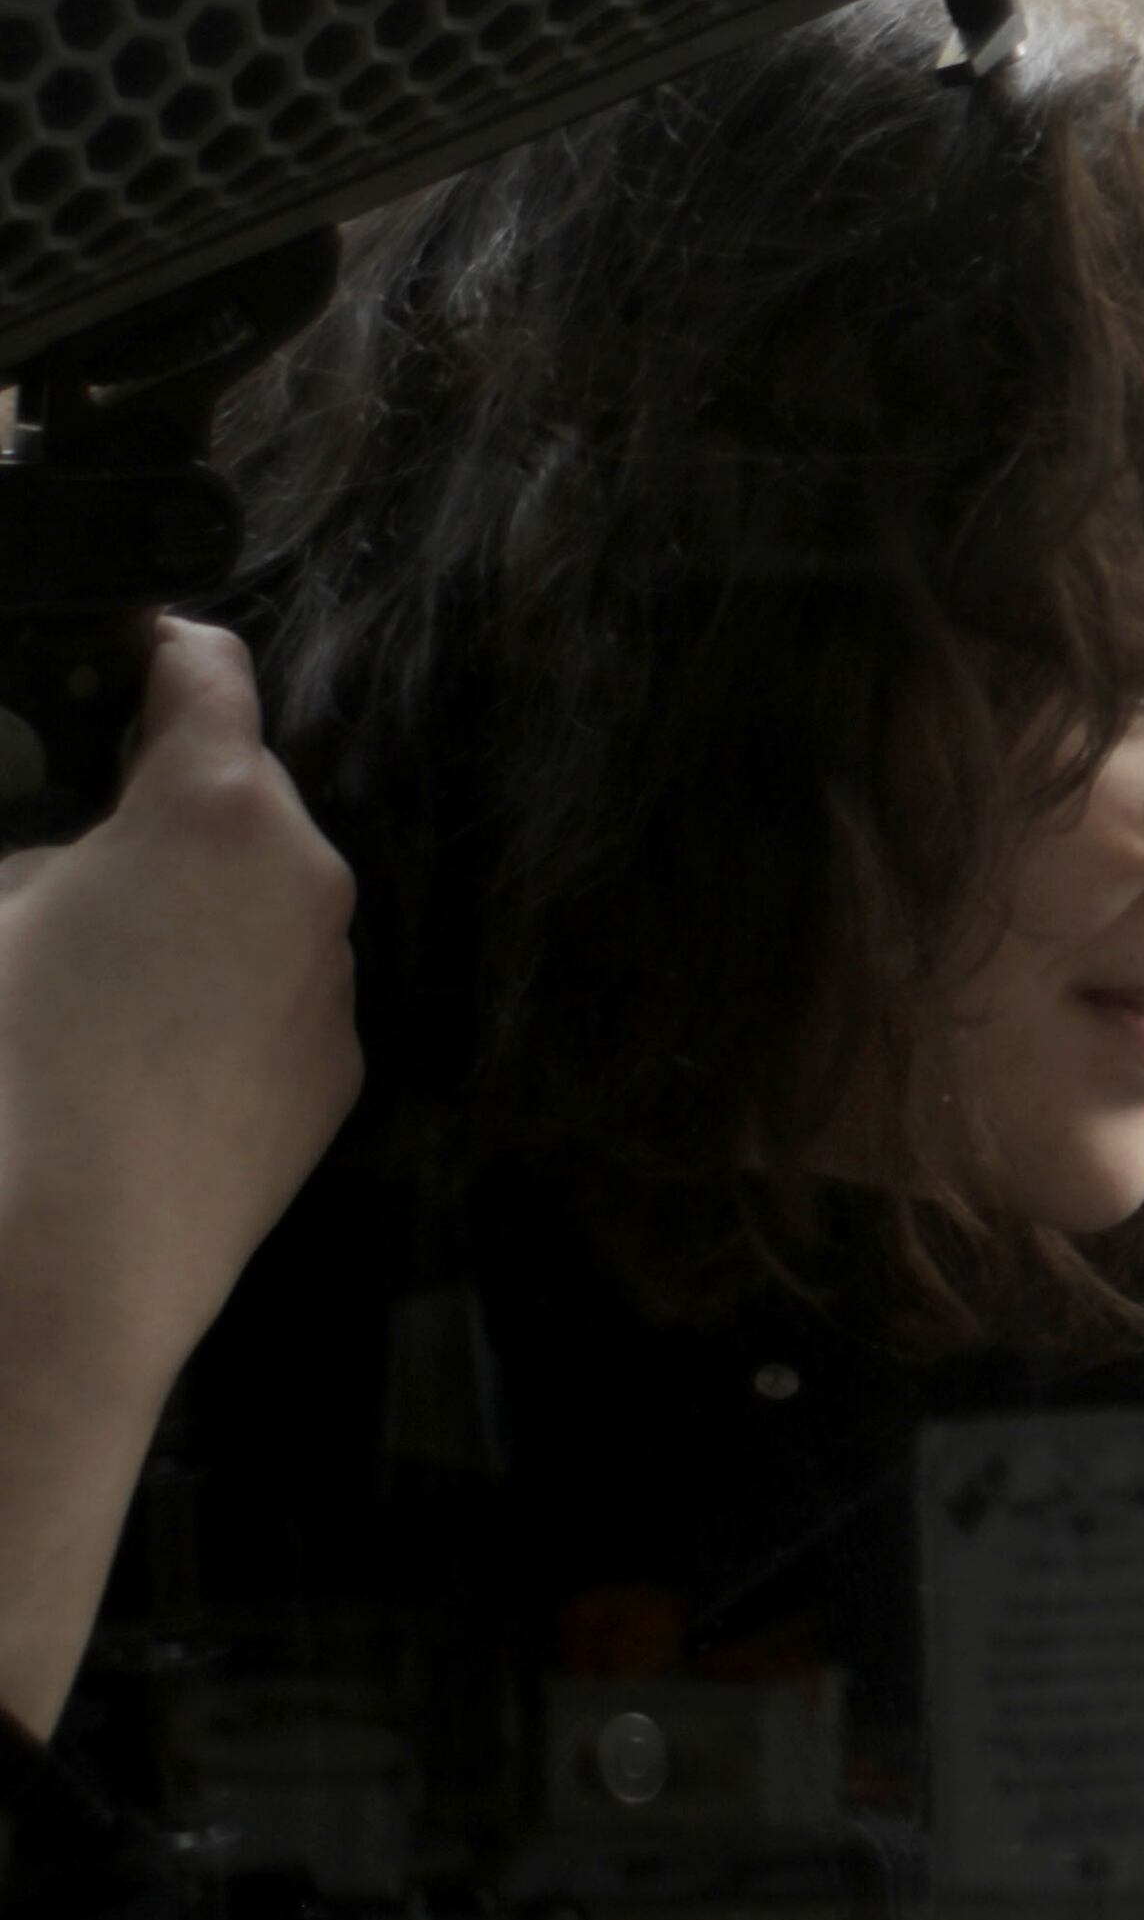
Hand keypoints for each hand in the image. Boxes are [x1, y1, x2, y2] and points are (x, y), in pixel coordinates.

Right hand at [0, 622, 357, 1394]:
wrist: (61, 1268)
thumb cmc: (5, 1078)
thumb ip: (38, 850)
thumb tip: (68, 852)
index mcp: (214, 806)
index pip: (204, 672)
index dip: (156, 651)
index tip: (132, 650)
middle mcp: (305, 877)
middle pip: (236, 796)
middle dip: (161, 813)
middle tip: (67, 868)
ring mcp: (332, 980)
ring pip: (259, 903)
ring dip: (192, 913)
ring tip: (88, 987)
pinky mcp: (334, 1071)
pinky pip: (274, 995)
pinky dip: (219, 999)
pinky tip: (133, 1061)